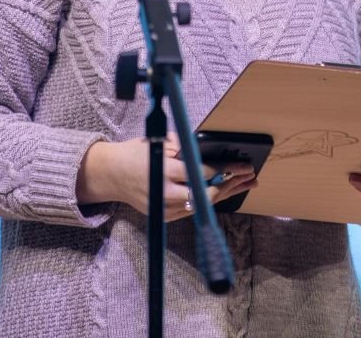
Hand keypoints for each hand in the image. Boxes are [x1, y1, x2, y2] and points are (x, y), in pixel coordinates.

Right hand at [78, 137, 257, 220]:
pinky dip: (207, 201)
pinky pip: (192, 210)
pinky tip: (223, 193)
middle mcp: (164, 193)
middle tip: (249, 176)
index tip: (242, 165)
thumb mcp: (158, 142)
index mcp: (163, 171)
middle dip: (230, 185)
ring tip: (243, 185)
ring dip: (224, 195)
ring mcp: (164, 208)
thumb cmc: (135, 153)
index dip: (224, 170)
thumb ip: (181, 146)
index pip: (201, 173)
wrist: (111, 174)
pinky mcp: (164, 216)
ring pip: (201, 205)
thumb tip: (206, 148)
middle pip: (205, 194)